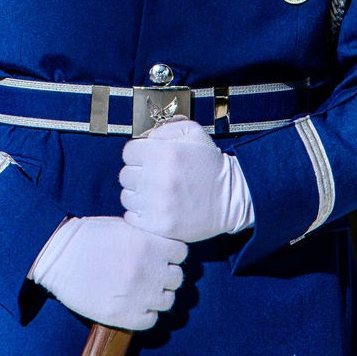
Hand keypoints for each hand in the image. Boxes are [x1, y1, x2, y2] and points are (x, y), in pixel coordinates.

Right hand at [29, 215, 186, 330]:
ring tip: (144, 290)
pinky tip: (135, 304)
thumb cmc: (88, 237)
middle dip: (168, 274)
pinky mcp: (124, 315)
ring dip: (158, 295)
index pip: (181, 252)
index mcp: (147, 243)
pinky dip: (146, 313)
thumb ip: (147, 236)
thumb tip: (165, 246)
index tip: (164, 255)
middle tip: (154, 273)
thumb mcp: (122, 226)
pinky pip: (151, 320)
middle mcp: (147, 269)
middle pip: (177, 278)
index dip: (173, 253)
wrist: (59, 257)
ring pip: (167, 301)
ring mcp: (137, 294)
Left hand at [119, 118, 254, 242]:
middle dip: (136, 174)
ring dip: (137, 194)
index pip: (128, 152)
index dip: (136, 155)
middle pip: (125, 175)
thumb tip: (144, 140)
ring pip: (127, 196)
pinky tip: (153, 208)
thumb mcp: (193, 134)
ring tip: (153, 194)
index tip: (146, 160)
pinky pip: (132, 217)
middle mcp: (159, 178)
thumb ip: (165, 130)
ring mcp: (158, 204)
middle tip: (151, 178)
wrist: (231, 198)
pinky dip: (139, 213)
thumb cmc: (210, 165)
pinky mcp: (160, 225)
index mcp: (165, 154)